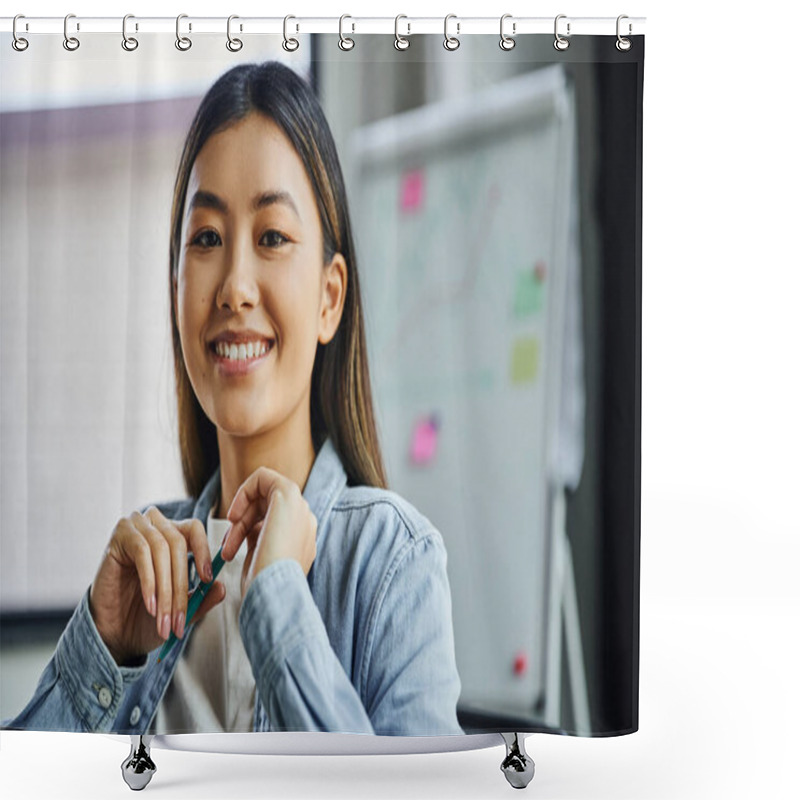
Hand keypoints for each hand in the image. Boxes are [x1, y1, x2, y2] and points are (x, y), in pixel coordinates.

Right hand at [89, 507, 225, 665]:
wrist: (113, 631)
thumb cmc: (146, 616)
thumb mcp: (180, 609)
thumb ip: (201, 598)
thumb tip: (222, 587)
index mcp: (173, 534)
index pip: (194, 529)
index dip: (204, 550)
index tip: (207, 578)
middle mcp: (156, 524)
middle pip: (179, 543)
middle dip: (181, 585)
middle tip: (180, 618)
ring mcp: (137, 526)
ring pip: (162, 549)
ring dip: (165, 588)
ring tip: (164, 619)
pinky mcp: (119, 536)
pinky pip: (142, 551)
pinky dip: (149, 581)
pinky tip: (150, 604)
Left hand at [222, 467, 317, 598]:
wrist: (274, 592)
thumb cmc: (264, 586)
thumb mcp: (261, 558)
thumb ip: (259, 538)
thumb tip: (249, 530)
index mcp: (302, 537)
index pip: (273, 520)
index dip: (250, 527)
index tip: (233, 544)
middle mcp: (305, 520)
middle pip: (267, 506)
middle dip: (242, 522)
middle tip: (227, 546)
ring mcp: (299, 506)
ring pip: (263, 493)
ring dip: (241, 515)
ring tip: (228, 543)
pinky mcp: (288, 494)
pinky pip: (263, 476)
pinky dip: (243, 492)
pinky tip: (234, 517)